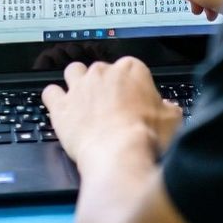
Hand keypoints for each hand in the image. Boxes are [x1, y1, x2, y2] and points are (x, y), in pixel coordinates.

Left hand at [42, 58, 181, 166]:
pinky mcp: (62, 106)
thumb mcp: (171, 121)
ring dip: (77, 82)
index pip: (131, 68)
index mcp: (131, 70)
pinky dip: (54, 98)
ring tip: (83, 99)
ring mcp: (80, 87)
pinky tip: (60, 107)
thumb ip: (169, 109)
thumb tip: (168, 108)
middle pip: (101, 69)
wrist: (119, 154)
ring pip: (74, 71)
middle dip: (104, 84)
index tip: (135, 99)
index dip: (133, 85)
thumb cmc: (145, 137)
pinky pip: (50, 92)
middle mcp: (103, 73)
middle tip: (111, 106)